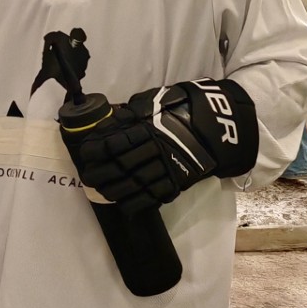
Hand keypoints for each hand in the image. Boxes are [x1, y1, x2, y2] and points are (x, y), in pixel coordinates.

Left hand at [61, 80, 258, 213]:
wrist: (220, 126)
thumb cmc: (184, 110)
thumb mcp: (157, 100)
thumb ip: (134, 110)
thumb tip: (111, 116)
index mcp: (148, 127)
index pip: (117, 140)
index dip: (99, 148)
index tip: (86, 153)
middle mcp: (155, 148)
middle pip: (122, 164)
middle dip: (102, 172)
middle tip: (87, 177)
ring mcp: (168, 167)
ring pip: (136, 182)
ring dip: (115, 189)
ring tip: (100, 192)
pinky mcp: (179, 181)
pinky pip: (155, 195)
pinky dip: (138, 203)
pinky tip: (124, 206)